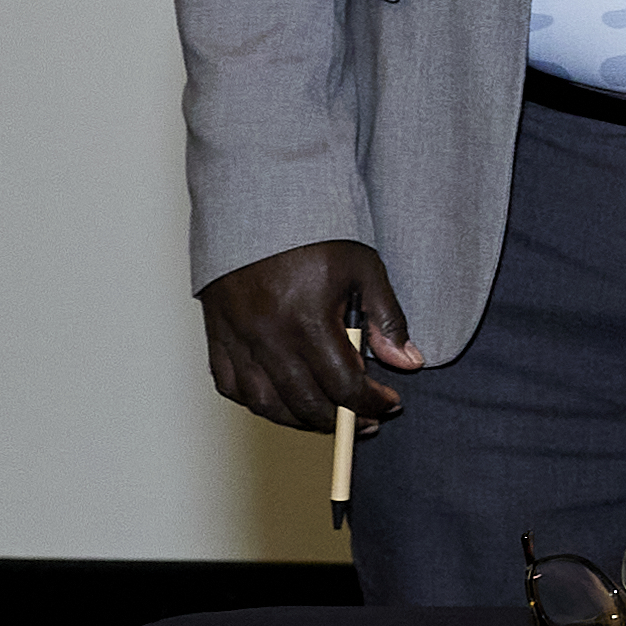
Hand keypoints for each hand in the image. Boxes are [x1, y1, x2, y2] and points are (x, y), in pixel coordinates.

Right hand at [201, 243, 419, 432]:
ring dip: (299, 421)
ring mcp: (237, 338)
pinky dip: (257, 403)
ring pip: (265, 403)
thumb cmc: (314, 233)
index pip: (343, 385)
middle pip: (304, 402)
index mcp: (306, 320)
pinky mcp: (217, 334)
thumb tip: (408, 362)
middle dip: (341, 419)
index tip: (389, 404)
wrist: (257, 205)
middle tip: (366, 420)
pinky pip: (230, 386)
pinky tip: (283, 402)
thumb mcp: (364, 268)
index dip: (370, 403)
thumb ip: (386, 319)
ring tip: (329, 418)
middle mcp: (267, 336)